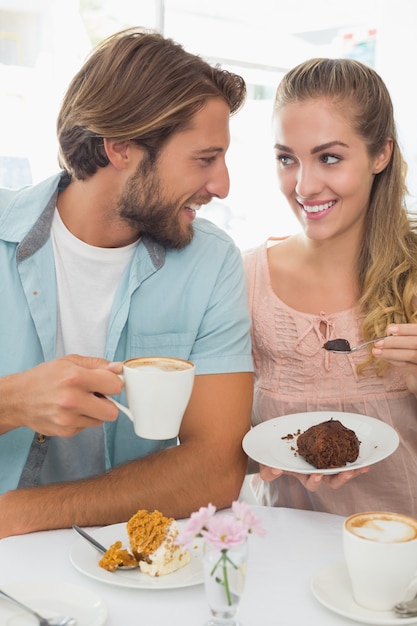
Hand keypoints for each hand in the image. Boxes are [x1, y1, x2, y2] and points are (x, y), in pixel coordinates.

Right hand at [0, 355, 122, 436]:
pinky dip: (82, 419)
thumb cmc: (45, 377)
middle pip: (112, 412)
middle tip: (96, 396)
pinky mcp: (65, 431)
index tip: (107, 383)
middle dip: (108, 403)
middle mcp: (71, 400)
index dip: (114, 384)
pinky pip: (87, 427)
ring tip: (78, 401)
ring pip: (100, 420)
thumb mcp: (70, 361)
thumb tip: (118, 368)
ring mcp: (68, 419)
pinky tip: (69, 410)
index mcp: (75, 378)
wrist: (19, 398)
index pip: (115, 386)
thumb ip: (97, 364)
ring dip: (94, 412)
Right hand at [259, 464, 369, 490]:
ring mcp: (328, 465)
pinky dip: (357, 463)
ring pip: (342, 472)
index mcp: (304, 476)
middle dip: (340, 479)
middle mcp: (318, 473)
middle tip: (346, 473)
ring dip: (353, 472)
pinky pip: (348, 461)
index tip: (316, 474)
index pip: (311, 483)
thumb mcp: (268, 462)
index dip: (315, 480)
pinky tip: (367, 462)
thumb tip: (274, 470)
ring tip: (361, 468)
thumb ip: (268, 469)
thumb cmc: (275, 456)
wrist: (281, 444)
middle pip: (332, 481)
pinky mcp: (334, 455)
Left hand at [373, 324, 416, 393]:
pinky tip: (383, 357)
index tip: (390, 329)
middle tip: (378, 343)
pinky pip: (407, 365)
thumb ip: (404, 336)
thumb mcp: (409, 342)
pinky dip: (393, 360)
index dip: (405, 329)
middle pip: (414, 343)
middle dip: (394, 342)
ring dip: (391, 352)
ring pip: (411, 355)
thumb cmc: (412, 353)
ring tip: (375, 351)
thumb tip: (390, 330)